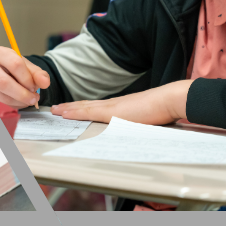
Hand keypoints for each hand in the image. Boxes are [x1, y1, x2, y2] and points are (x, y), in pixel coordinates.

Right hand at [0, 46, 49, 106]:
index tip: (35, 86)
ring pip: (0, 95)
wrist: (0, 70)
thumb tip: (45, 83)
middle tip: (33, 98)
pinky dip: (12, 104)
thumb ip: (38, 74)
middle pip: (3, 82)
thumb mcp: (27, 67)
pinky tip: (18, 101)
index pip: (15, 64)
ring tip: (27, 99)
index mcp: (0, 53)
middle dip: (22, 94)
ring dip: (18, 101)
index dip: (27, 78)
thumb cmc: (13, 67)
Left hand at [52, 79, 189, 125]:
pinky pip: (88, 112)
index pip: (99, 106)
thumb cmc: (164, 108)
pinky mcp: (113, 112)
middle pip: (88, 105)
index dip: (85, 107)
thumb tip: (138, 126)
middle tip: (56, 108)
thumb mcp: (149, 116)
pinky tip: (64, 114)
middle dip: (71, 107)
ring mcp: (113, 107)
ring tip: (55, 110)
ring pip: (85, 107)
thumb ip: (140, 120)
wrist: (170, 100)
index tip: (73, 108)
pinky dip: (74, 113)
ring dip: (68, 109)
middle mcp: (115, 103)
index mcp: (123, 105)